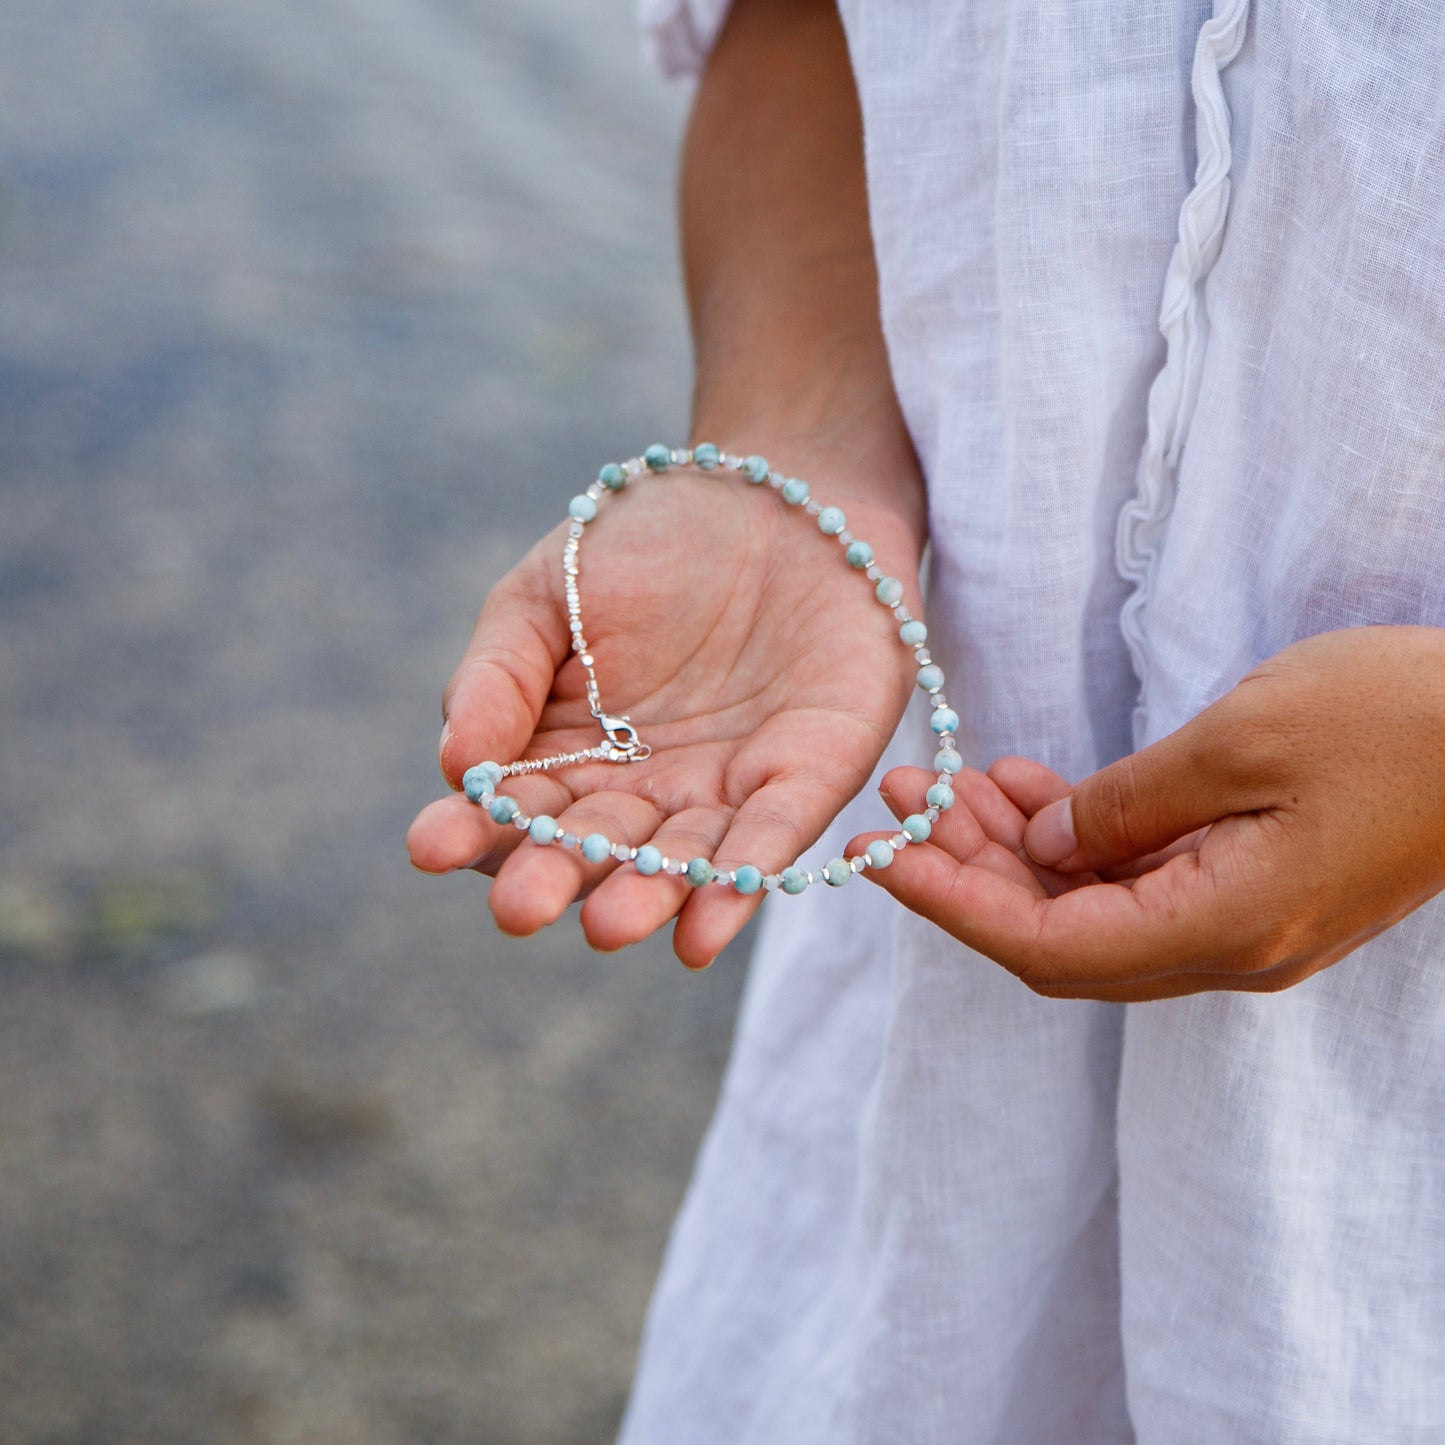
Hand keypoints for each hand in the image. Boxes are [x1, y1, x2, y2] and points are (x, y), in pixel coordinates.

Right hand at [407, 453, 923, 968]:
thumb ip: (498, 676)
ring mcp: (725, 789)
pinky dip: (741, 880)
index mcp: (571, 750)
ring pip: (680, 860)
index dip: (474, 829)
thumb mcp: (548, 591)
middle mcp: (644, 788)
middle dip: (556, 878)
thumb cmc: (649, 542)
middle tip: (518, 907)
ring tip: (608, 925)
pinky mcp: (807, 776)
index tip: (430, 846)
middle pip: (594, 848)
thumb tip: (455, 767)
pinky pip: (772, 836)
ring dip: (647, 898)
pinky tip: (704, 933)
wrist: (778, 494)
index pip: (516, 806)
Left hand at [854, 627, 1444, 1000]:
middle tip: (902, 799)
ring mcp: (1242, 921)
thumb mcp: (1242, 741)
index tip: (878, 857)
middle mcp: (1224, 946)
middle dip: (967, 872)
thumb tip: (1044, 839)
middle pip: (1056, 934)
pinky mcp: (1253, 886)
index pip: (1045, 948)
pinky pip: (1136, 879)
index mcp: (1221, 929)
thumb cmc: (1397, 720)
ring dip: (1012, 850)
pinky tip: (1028, 785)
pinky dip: (1074, 837)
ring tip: (949, 781)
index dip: (951, 906)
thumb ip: (1127, 803)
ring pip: (1089, 907)